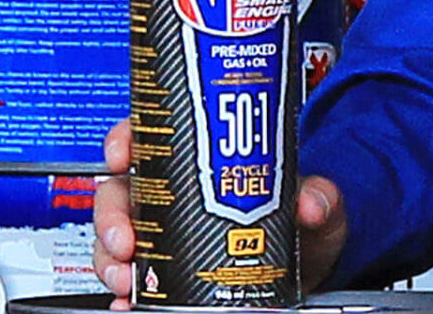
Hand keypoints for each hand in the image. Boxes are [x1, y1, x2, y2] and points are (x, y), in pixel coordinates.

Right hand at [94, 118, 351, 300]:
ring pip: (116, 238)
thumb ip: (320, 196)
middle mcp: (172, 193)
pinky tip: (129, 301)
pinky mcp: (165, 271)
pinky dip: (126, 293)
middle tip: (125, 240)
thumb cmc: (301, 217)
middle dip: (112, 217)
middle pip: (120, 192)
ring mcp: (164, 233)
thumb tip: (312, 204)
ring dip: (112, 260)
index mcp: (198, 159)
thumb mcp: (314, 199)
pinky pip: (133, 279)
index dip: (124, 139)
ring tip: (128, 280)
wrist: (307, 264)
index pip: (149, 135)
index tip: (121, 153)